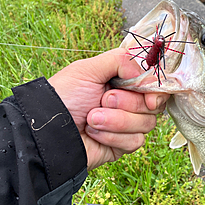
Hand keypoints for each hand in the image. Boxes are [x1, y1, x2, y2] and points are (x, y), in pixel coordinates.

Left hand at [48, 48, 168, 170]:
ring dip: (116, 121)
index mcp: (123, 82)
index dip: (156, 90)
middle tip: (103, 100)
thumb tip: (147, 73)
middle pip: (154, 105)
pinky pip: (135, 141)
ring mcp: (128, 124)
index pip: (155, 84)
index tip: (148, 95)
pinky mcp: (123, 145)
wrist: (48, 132)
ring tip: (91, 119)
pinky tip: (93, 133)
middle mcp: (129, 102)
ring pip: (147, 124)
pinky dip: (112, 136)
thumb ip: (121, 60)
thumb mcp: (88, 69)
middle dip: (127, 103)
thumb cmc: (64, 97)